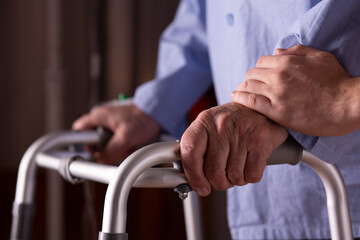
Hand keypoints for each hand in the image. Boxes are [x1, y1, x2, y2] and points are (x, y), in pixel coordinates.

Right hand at [72, 104, 161, 163]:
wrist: (158, 113)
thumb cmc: (143, 119)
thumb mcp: (125, 138)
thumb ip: (110, 150)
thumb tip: (101, 159)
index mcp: (99, 116)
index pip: (78, 130)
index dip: (82, 143)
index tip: (90, 152)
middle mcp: (103, 118)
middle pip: (93, 139)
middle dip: (103, 149)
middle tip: (113, 152)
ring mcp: (111, 122)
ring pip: (105, 141)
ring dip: (115, 148)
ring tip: (127, 147)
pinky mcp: (120, 126)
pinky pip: (115, 139)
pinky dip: (122, 145)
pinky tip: (131, 145)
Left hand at [180, 103, 287, 195]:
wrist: (263, 108)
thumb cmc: (233, 123)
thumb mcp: (211, 127)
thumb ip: (197, 149)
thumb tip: (189, 179)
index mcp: (205, 121)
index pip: (190, 152)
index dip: (193, 175)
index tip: (200, 187)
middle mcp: (222, 125)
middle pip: (214, 171)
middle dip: (219, 183)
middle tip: (223, 178)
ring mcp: (242, 133)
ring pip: (234, 176)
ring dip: (236, 179)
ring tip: (239, 166)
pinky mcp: (261, 141)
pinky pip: (251, 175)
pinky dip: (250, 177)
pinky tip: (250, 164)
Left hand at [231, 45, 357, 135]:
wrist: (347, 104)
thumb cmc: (337, 81)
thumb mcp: (320, 57)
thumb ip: (297, 51)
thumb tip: (278, 50)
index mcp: (287, 62)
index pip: (261, 62)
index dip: (258, 70)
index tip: (257, 77)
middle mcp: (278, 76)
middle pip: (252, 74)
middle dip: (249, 80)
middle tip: (250, 87)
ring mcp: (276, 94)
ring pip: (248, 87)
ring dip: (243, 89)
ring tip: (240, 93)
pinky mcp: (276, 111)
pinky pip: (250, 102)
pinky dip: (240, 98)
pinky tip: (235, 98)